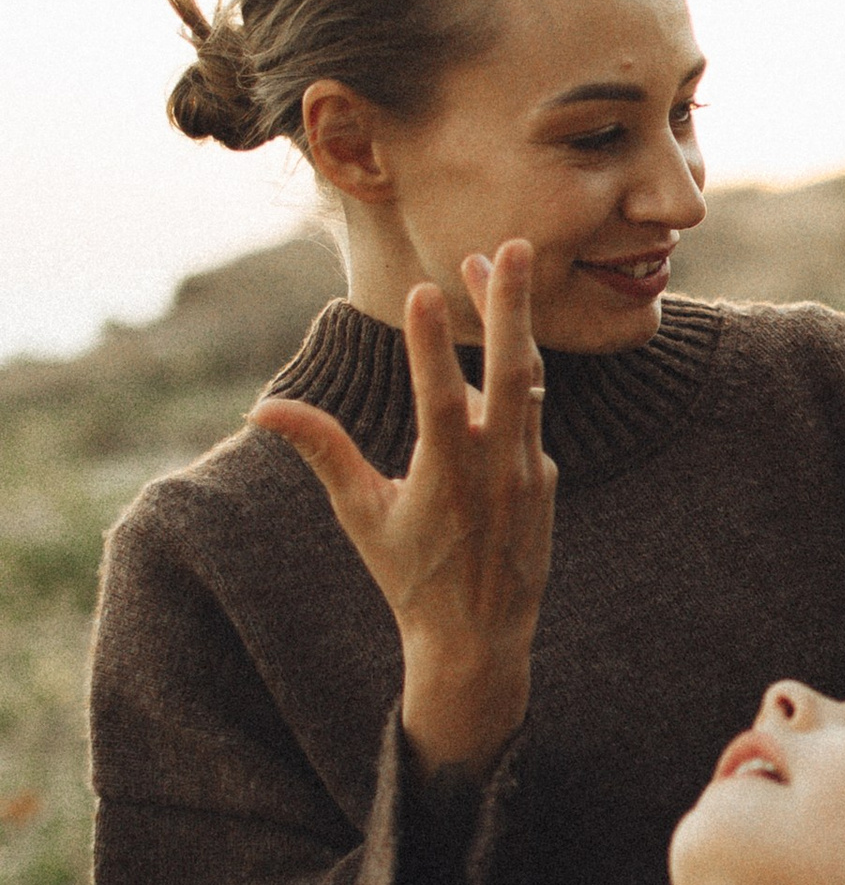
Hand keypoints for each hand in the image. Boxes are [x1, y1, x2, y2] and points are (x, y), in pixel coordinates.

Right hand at [252, 244, 555, 776]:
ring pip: (526, 385)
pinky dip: (512, 382)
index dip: (429, 346)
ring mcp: (528, 473)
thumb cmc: (407, 575)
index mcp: (445, 478)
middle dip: (511, 307)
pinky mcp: (544, 479)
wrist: (478, 640)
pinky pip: (527, 418)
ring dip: (513, 325)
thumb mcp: (361, 515)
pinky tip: (497, 350)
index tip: (423, 289)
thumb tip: (260, 408)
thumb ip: (322, 452)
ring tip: (496, 266)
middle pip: (511, 375)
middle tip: (509, 245)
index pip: (438, 400)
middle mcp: (495, 470)